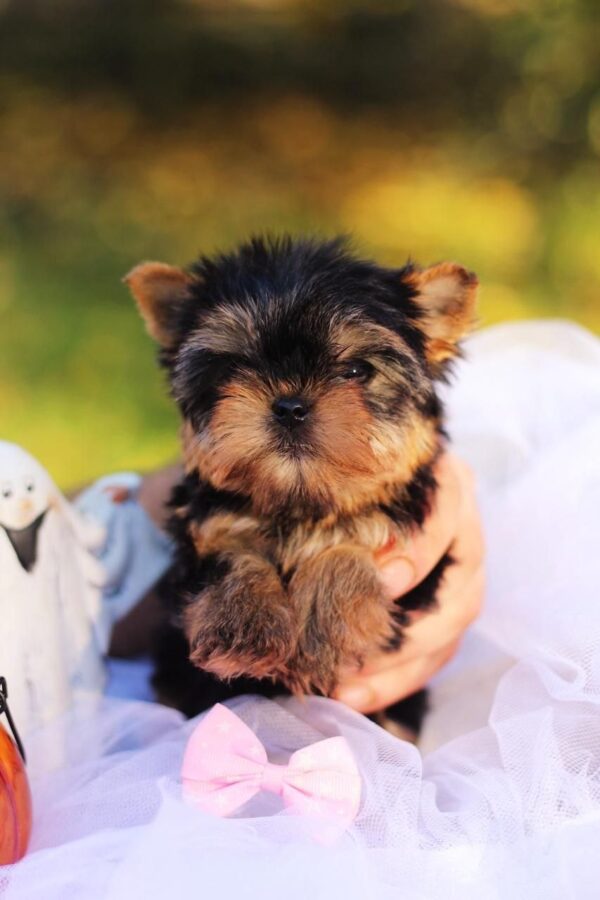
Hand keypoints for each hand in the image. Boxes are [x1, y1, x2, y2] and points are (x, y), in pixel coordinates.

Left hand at [335, 452, 484, 714]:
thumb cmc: (337, 477)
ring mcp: (463, 573)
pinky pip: (437, 653)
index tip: (383, 581)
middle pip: (463, 588)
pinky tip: (354, 695)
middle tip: (354, 649)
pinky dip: (396, 679)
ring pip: (452, 629)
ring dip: (400, 666)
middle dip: (411, 630)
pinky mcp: (450, 610)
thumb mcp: (340, 480)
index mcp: (444, 481)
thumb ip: (341, 504)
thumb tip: (323, 545)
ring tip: (347, 685)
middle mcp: (464, 527)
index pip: (447, 514)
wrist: (350, 474)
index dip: (421, 551)